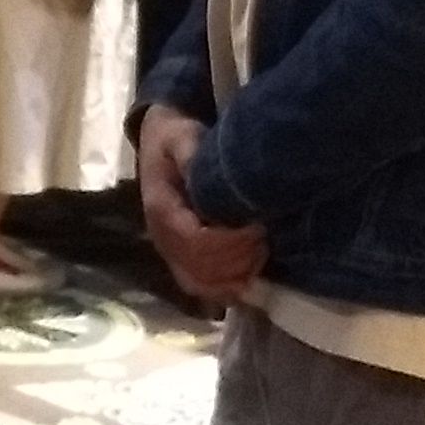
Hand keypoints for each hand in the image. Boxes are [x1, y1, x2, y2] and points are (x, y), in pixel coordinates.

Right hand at [138, 108, 265, 308]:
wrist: (159, 143)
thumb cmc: (175, 139)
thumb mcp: (181, 137)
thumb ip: (193, 154)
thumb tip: (209, 174)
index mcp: (161, 209)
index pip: (194, 241)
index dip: (229, 242)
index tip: (258, 228)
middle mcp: (161, 237)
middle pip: (198, 269)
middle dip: (236, 260)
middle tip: (264, 241)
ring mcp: (168, 251)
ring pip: (198, 284)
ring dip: (233, 277)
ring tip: (259, 255)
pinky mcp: (179, 257)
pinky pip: (199, 286)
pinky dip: (225, 288)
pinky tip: (248, 275)